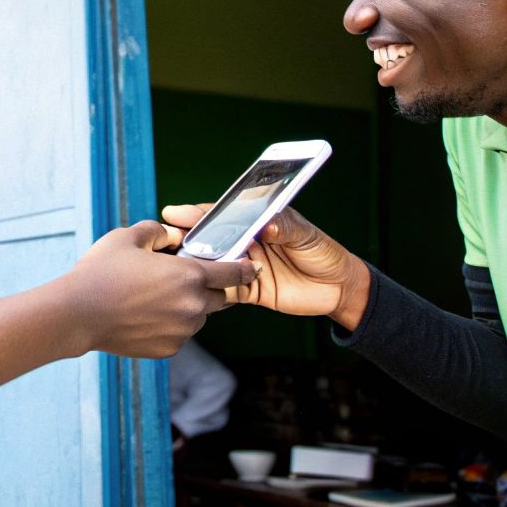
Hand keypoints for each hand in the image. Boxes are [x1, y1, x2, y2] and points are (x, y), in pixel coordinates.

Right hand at [58, 221, 257, 358]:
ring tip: (157, 298)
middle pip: (220, 297)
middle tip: (186, 279)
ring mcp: (182, 331)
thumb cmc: (102, 271)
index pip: (233, 272)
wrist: (78, 314)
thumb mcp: (129, 237)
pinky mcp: (169, 349)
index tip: (252, 266)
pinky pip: (179, 333)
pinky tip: (145, 315)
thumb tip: (172, 234)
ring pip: (198, 317)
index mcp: (190, 275)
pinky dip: (170, 325)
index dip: (245, 268)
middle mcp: (193, 306)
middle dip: (210, 287)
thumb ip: (158, 231)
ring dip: (189, 307)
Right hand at [160, 204, 370, 329]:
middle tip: (167, 240)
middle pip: (209, 240)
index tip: (176, 213)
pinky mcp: (248, 292)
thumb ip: (287, 227)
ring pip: (211, 267)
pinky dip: (211, 292)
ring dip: (194, 267)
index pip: (221, 216)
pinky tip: (195, 293)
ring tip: (174, 267)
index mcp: (255, 223)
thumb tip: (269, 224)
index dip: (198, 214)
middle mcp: (245, 244)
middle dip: (187, 239)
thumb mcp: (306, 234)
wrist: (339, 288)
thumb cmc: (324, 252)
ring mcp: (243, 268)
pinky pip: (224, 292)